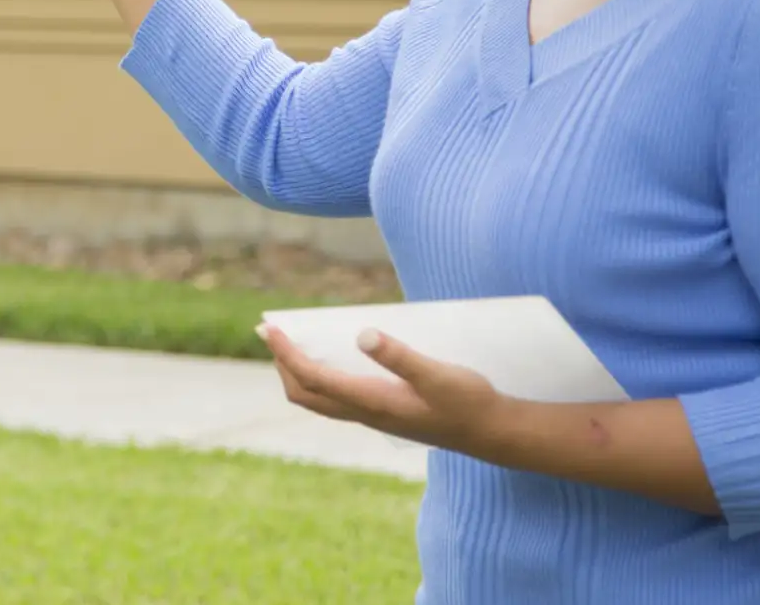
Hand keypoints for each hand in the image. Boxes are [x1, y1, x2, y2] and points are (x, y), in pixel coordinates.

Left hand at [255, 322, 510, 453]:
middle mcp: (365, 413)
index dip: (286, 353)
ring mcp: (372, 416)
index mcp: (371, 402)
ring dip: (297, 372)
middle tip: (269, 331)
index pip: (312, 378)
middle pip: (304, 394)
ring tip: (289, 343)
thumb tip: (362, 335)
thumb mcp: (437, 374)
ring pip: (319, 400)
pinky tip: (329, 357)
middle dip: (282, 363)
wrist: (490, 433)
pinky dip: (319, 377)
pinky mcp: (383, 413)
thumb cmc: (466, 401)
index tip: (269, 327)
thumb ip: (400, 357)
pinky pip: (336, 398)